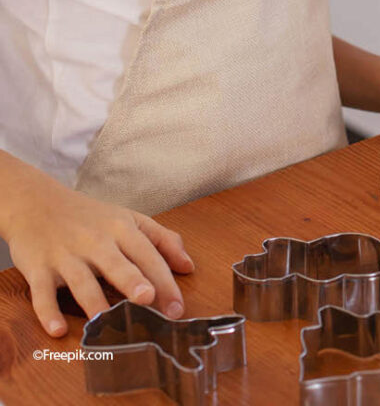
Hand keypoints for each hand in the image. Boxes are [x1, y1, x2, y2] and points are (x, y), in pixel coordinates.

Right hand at [5, 168, 192, 336]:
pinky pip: (42, 293)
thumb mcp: (129, 220)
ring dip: (93, 301)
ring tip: (104, 320)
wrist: (36, 203)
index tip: (177, 307)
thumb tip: (188, 266)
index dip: (165, 281)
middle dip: (133, 281)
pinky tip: (57, 330)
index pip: (149, 255)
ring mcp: (66, 256)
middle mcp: (96, 242)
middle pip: (118, 264)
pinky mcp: (38, 268)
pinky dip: (48, 312)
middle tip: (148, 300)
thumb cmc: (90, 217)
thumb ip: (162, 240)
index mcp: (122, 229)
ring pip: (82, 281)